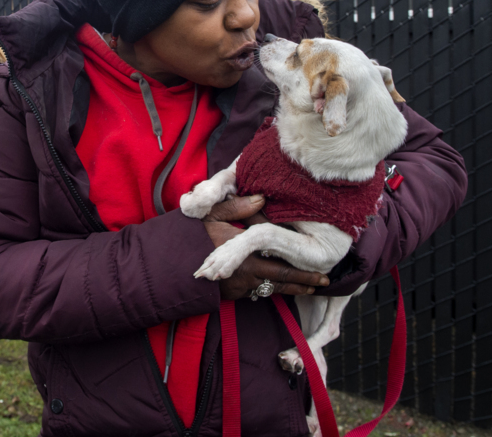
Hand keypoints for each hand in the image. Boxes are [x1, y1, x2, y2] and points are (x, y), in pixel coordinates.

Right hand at [201, 195, 329, 300]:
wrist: (168, 267)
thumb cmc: (190, 237)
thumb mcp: (212, 216)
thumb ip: (238, 207)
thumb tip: (262, 197)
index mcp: (246, 254)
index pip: (282, 267)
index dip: (304, 273)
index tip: (323, 273)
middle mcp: (246, 273)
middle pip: (282, 281)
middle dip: (304, 283)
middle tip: (323, 283)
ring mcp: (239, 286)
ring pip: (271, 289)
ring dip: (291, 289)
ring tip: (309, 288)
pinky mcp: (232, 293)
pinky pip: (256, 291)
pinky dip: (271, 288)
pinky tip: (279, 285)